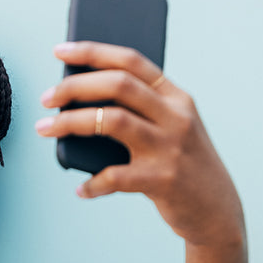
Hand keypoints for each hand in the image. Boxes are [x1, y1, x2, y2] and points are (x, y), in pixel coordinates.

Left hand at [35, 41, 245, 247]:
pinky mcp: (163, 180)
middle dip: (74, 86)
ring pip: (111, 121)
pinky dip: (92, 183)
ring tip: (45, 129)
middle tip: (46, 98)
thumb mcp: (172, 129)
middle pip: (118, 85)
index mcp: (176, 97)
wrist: (217, 212)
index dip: (93, 51)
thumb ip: (141, 112)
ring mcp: (170, 147)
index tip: (60, 51)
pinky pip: (115, 176)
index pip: (131, 61)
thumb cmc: (182, 165)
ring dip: (70, 123)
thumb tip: (80, 100)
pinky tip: (82, 189)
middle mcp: (176, 116)